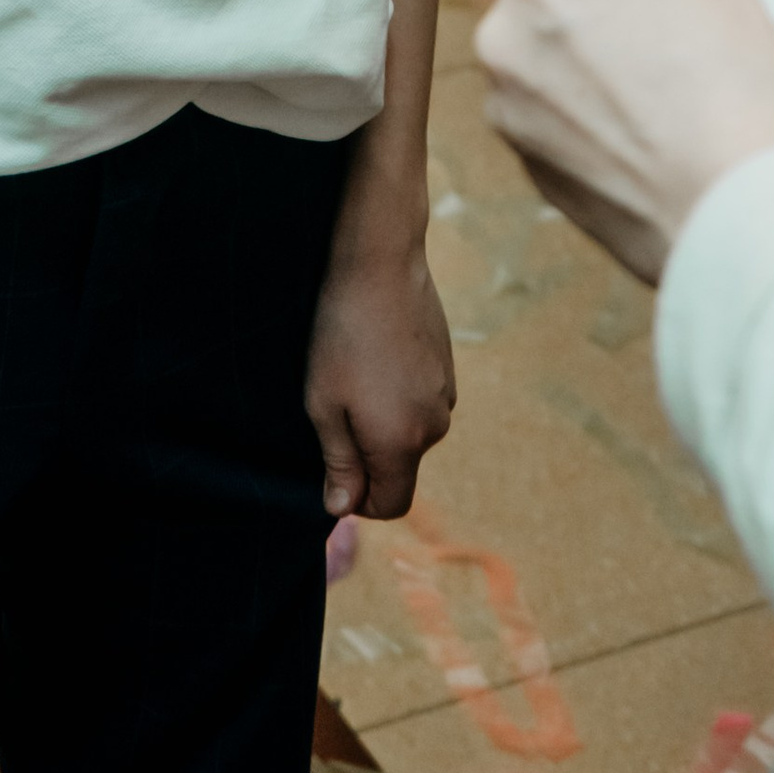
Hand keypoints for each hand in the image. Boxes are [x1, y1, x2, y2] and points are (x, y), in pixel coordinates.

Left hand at [305, 230, 456, 520]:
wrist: (381, 264)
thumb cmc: (343, 334)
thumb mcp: (325, 403)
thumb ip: (338, 462)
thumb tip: (341, 508)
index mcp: (403, 442)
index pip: (392, 505)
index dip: (360, 501)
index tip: (334, 470)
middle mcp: (435, 426)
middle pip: (401, 469)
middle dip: (369, 456)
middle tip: (336, 409)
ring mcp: (447, 394)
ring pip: (411, 433)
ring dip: (384, 421)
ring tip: (356, 374)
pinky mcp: (448, 368)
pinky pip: (421, 402)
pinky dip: (399, 395)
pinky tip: (377, 356)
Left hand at [476, 0, 773, 286]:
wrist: (745, 218)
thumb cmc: (743, 98)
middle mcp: (510, 38)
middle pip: (523, 6)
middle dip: (569, 17)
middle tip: (641, 42)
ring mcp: (511, 110)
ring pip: (532, 69)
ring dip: (571, 76)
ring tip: (649, 104)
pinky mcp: (526, 170)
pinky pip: (544, 125)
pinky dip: (578, 129)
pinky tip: (640, 146)